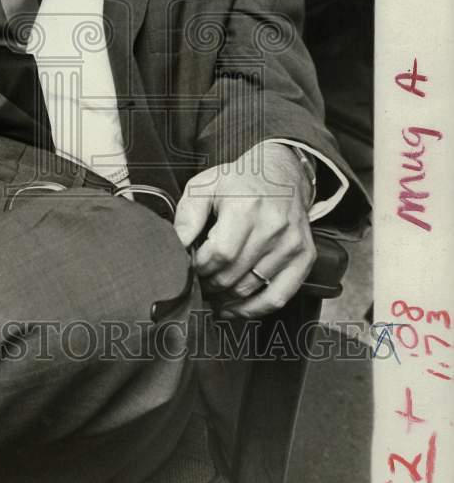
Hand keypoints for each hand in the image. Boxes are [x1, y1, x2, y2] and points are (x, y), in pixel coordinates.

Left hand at [173, 142, 316, 317]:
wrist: (282, 173)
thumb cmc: (240, 182)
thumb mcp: (205, 186)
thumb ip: (187, 216)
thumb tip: (176, 245)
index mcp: (245, 207)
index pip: (219, 254)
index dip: (200, 266)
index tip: (191, 266)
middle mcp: (272, 226)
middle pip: (233, 274)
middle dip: (209, 283)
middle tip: (199, 280)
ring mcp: (291, 244)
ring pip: (251, 288)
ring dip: (226, 297)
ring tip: (213, 292)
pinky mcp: (305, 256)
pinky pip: (279, 296)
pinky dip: (254, 309)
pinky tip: (235, 308)